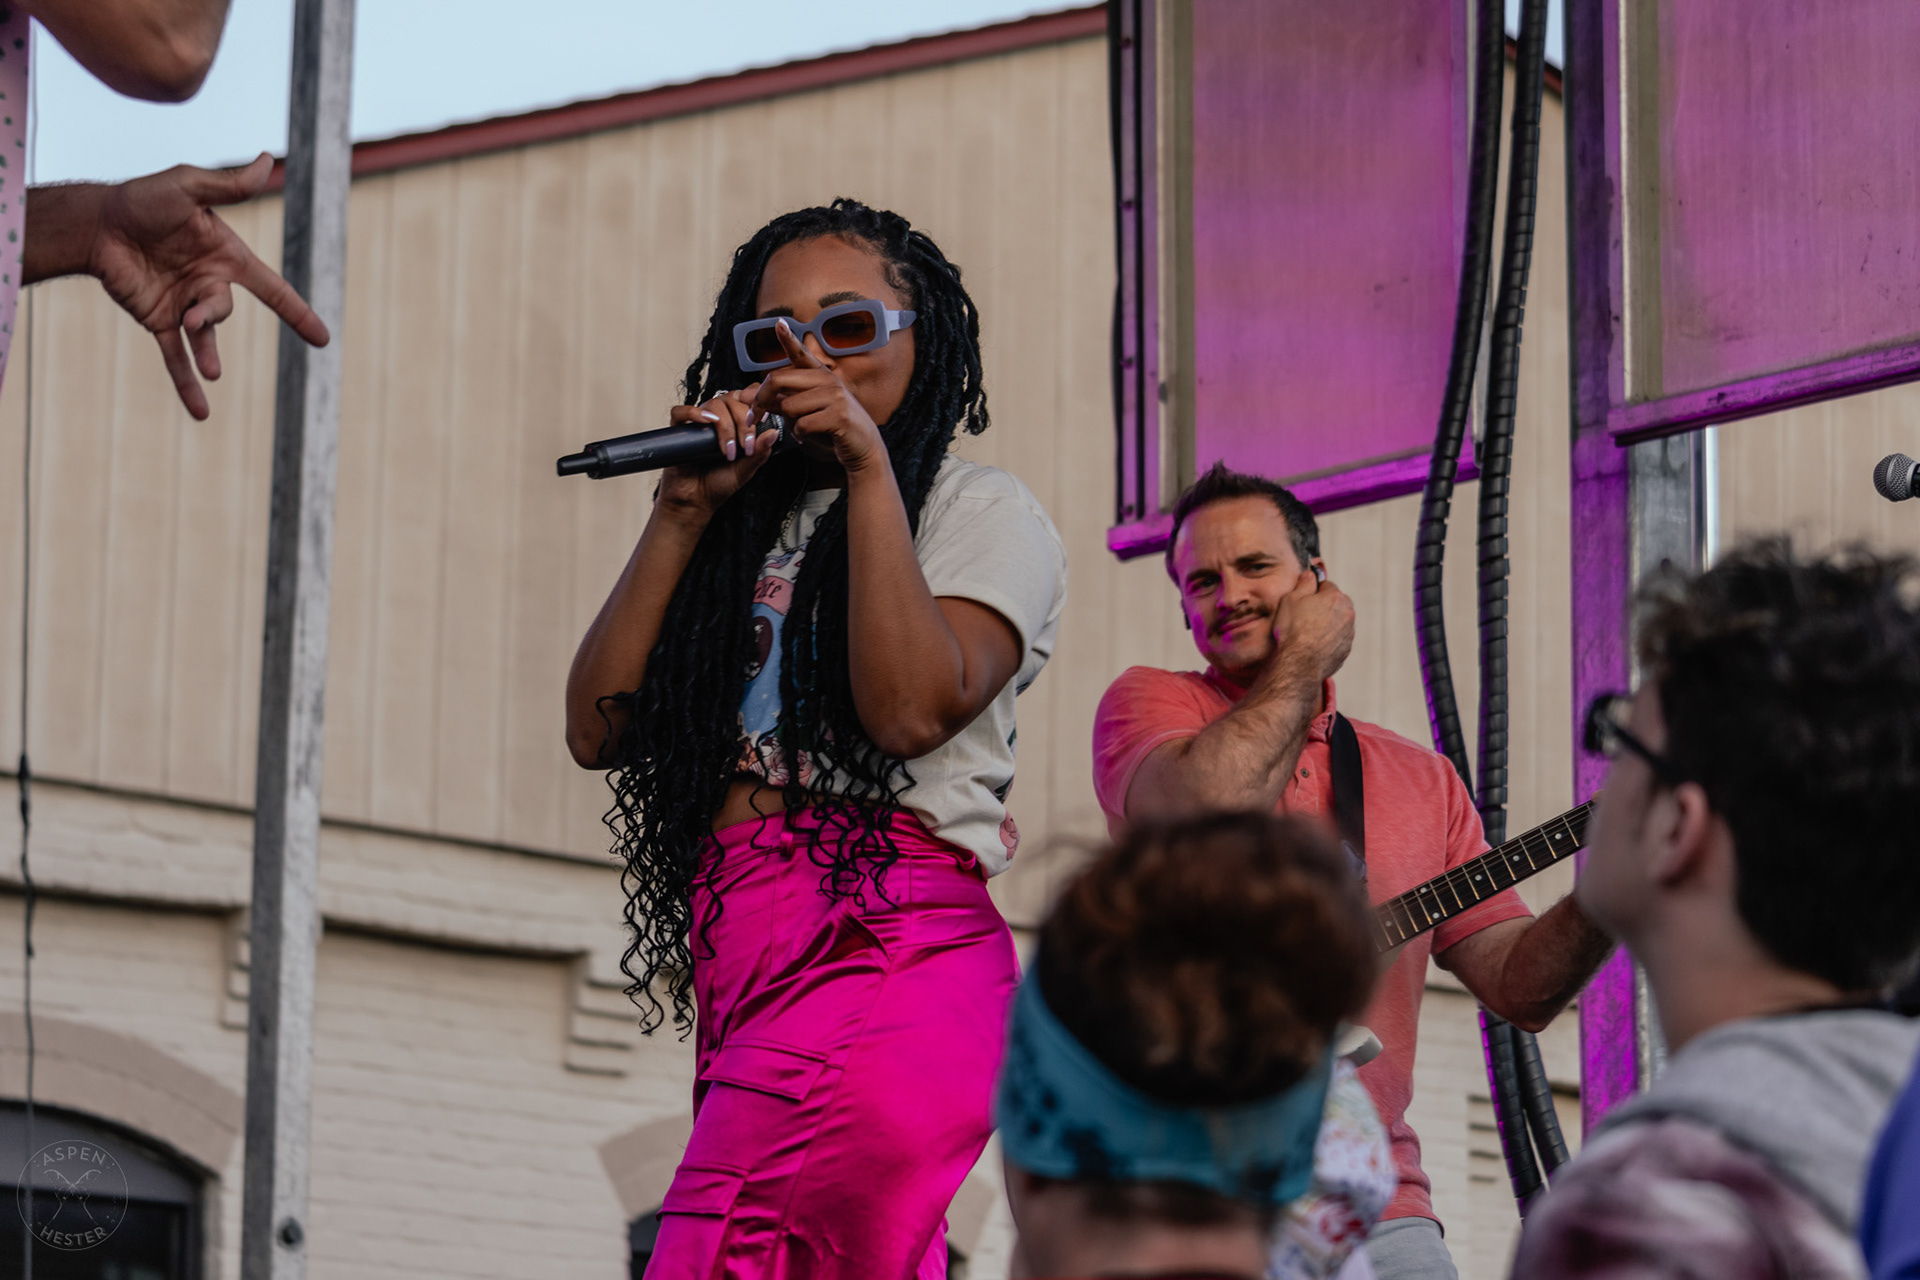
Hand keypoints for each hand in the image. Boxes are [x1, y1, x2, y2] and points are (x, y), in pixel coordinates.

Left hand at [84, 154, 330, 419]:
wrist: (95, 223)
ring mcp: (183, 304)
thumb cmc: (142, 199)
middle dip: (213, 317)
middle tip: (194, 316)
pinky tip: (201, 413)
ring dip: (207, 354)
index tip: (322, 338)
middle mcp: (208, 283)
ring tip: (211, 372)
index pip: (271, 288)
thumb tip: (266, 160)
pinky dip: (186, 383)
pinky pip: (174, 356)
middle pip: (226, 311)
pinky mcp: (156, 319)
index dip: (297, 312)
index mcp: (225, 257)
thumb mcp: (188, 187)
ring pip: (204, 337)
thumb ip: (229, 186)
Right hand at [653, 393, 778, 520]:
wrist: (696, 501)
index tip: (764, 418)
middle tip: (745, 445)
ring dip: (724, 424)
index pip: (745, 397)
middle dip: (743, 421)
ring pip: (712, 403)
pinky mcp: (678, 431)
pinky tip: (706, 423)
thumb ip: (759, 452)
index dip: (754, 401)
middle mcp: (717, 419)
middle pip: (731, 398)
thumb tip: (773, 433)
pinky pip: (680, 412)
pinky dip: (693, 412)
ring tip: (728, 449)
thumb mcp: (746, 469)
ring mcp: (697, 423)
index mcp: (735, 423)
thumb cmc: (719, 484)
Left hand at [743, 319, 887, 472]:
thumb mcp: (801, 412)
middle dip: (761, 400)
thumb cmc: (830, 428)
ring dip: (787, 423)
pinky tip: (809, 436)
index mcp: (819, 375)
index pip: (800, 353)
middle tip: (754, 417)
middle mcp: (827, 380)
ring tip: (801, 428)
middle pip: (778, 379)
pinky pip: (801, 424)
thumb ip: (774, 402)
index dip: (788, 338)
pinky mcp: (839, 416)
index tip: (778, 322)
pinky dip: (799, 435)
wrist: (862, 447)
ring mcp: (835, 396)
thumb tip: (742, 395)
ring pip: (788, 406)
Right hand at [1271, 568, 1354, 685]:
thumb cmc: (1294, 629)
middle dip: (1325, 606)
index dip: (1313, 592)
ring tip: (1308, 632)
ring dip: (1328, 623)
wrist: (1300, 663)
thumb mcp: (1291, 599)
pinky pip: (1338, 639)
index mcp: (1335, 597)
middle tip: (1306, 615)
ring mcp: (1348, 633)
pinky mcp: (1345, 650)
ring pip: (1339, 622)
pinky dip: (1329, 639)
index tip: (1304, 599)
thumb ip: (1304, 584)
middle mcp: (1347, 613)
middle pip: (1337, 603)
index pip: (1327, 585)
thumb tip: (1310, 574)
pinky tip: (1313, 644)